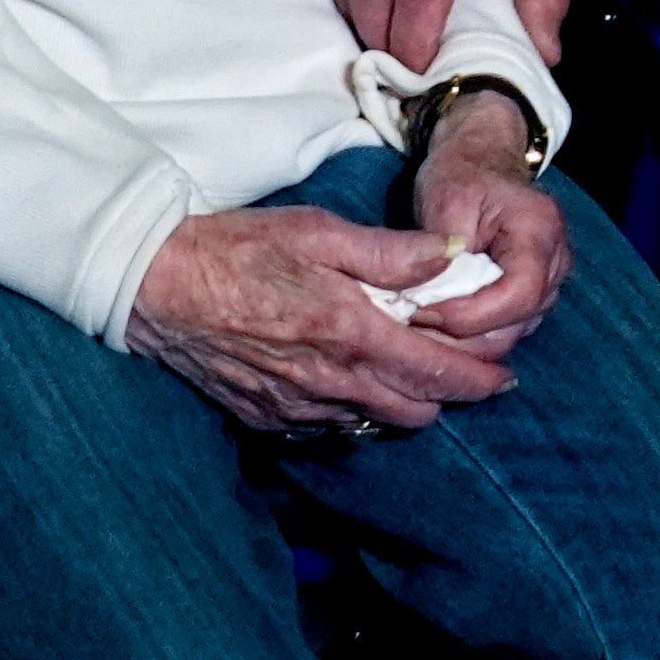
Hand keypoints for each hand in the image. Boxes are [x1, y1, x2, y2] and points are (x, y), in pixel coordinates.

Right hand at [127, 206, 514, 436]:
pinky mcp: (263, 417)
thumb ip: (392, 253)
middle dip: (447, 394)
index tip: (506, 377)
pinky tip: (358, 379)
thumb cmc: (239, 248)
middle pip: (413, 410)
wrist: (153, 286)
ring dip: (402, 403)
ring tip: (416, 371)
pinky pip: (328, 427)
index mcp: (348, 333)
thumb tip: (454, 255)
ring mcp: (291, 406)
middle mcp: (324, 381)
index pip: (435, 374)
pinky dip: (355, 411)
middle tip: (465, 369)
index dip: (480, 380)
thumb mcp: (321, 232)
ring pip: (372, 423)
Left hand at [402, 88, 570, 359]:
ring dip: (462, 342)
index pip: (518, 294)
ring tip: (418, 323)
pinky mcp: (532, 296)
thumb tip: (424, 304)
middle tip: (408, 321)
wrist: (483, 161)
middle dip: (459, 335)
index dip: (469, 315)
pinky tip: (436, 323)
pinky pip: (504, 332)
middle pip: (515, 324)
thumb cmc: (462, 177)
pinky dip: (469, 337)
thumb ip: (441, 255)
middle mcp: (557, 261)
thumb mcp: (445, 204)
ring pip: (510, 336)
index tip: (419, 309)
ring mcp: (549, 282)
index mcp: (540, 231)